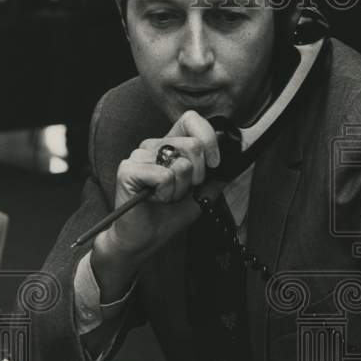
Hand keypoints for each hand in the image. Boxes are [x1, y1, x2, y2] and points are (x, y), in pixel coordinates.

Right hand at [101, 109, 221, 258]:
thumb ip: (213, 177)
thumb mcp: (200, 195)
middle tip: (182, 192)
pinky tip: (154, 200)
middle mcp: (153, 146)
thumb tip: (233, 163)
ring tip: (165, 198)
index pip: (191, 120)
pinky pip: (164, 177)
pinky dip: (166, 194)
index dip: (208, 138)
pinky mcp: (128, 170)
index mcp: (169, 145)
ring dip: (180, 189)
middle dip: (197, 176)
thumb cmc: (168, 217)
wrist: (144, 240)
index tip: (213, 164)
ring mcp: (138, 156)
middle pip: (193, 145)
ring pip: (180, 164)